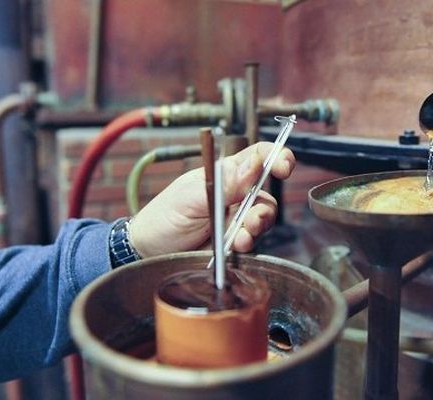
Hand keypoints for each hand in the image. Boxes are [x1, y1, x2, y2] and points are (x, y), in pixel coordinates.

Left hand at [129, 142, 294, 257]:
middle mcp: (234, 195)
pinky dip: (247, 244)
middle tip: (252, 219)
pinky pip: (251, 241)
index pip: (258, 157)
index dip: (276, 157)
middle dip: (264, 208)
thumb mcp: (190, 197)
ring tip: (241, 237)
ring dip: (256, 228)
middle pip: (265, 195)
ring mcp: (234, 219)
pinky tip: (236, 246)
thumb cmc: (164, 217)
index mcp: (225, 174)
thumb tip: (255, 164)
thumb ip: (225, 184)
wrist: (149, 251)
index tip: (283, 166)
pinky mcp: (233, 242)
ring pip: (262, 220)